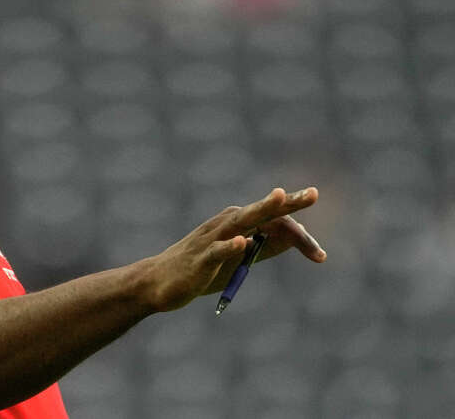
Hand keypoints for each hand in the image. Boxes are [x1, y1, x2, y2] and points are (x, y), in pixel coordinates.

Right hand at [143, 187, 323, 311]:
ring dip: (260, 209)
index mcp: (238, 223)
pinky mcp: (199, 259)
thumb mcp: (240, 257)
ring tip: (280, 197)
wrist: (156, 283)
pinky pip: (216, 250)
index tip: (320, 256)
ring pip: (240, 222)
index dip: (301, 237)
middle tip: (314, 194)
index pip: (275, 221)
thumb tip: (297, 238)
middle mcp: (226, 224)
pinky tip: (242, 241)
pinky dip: (229, 246)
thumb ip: (265, 246)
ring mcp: (211, 239)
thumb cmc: (200, 268)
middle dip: (288, 203)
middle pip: (262, 212)